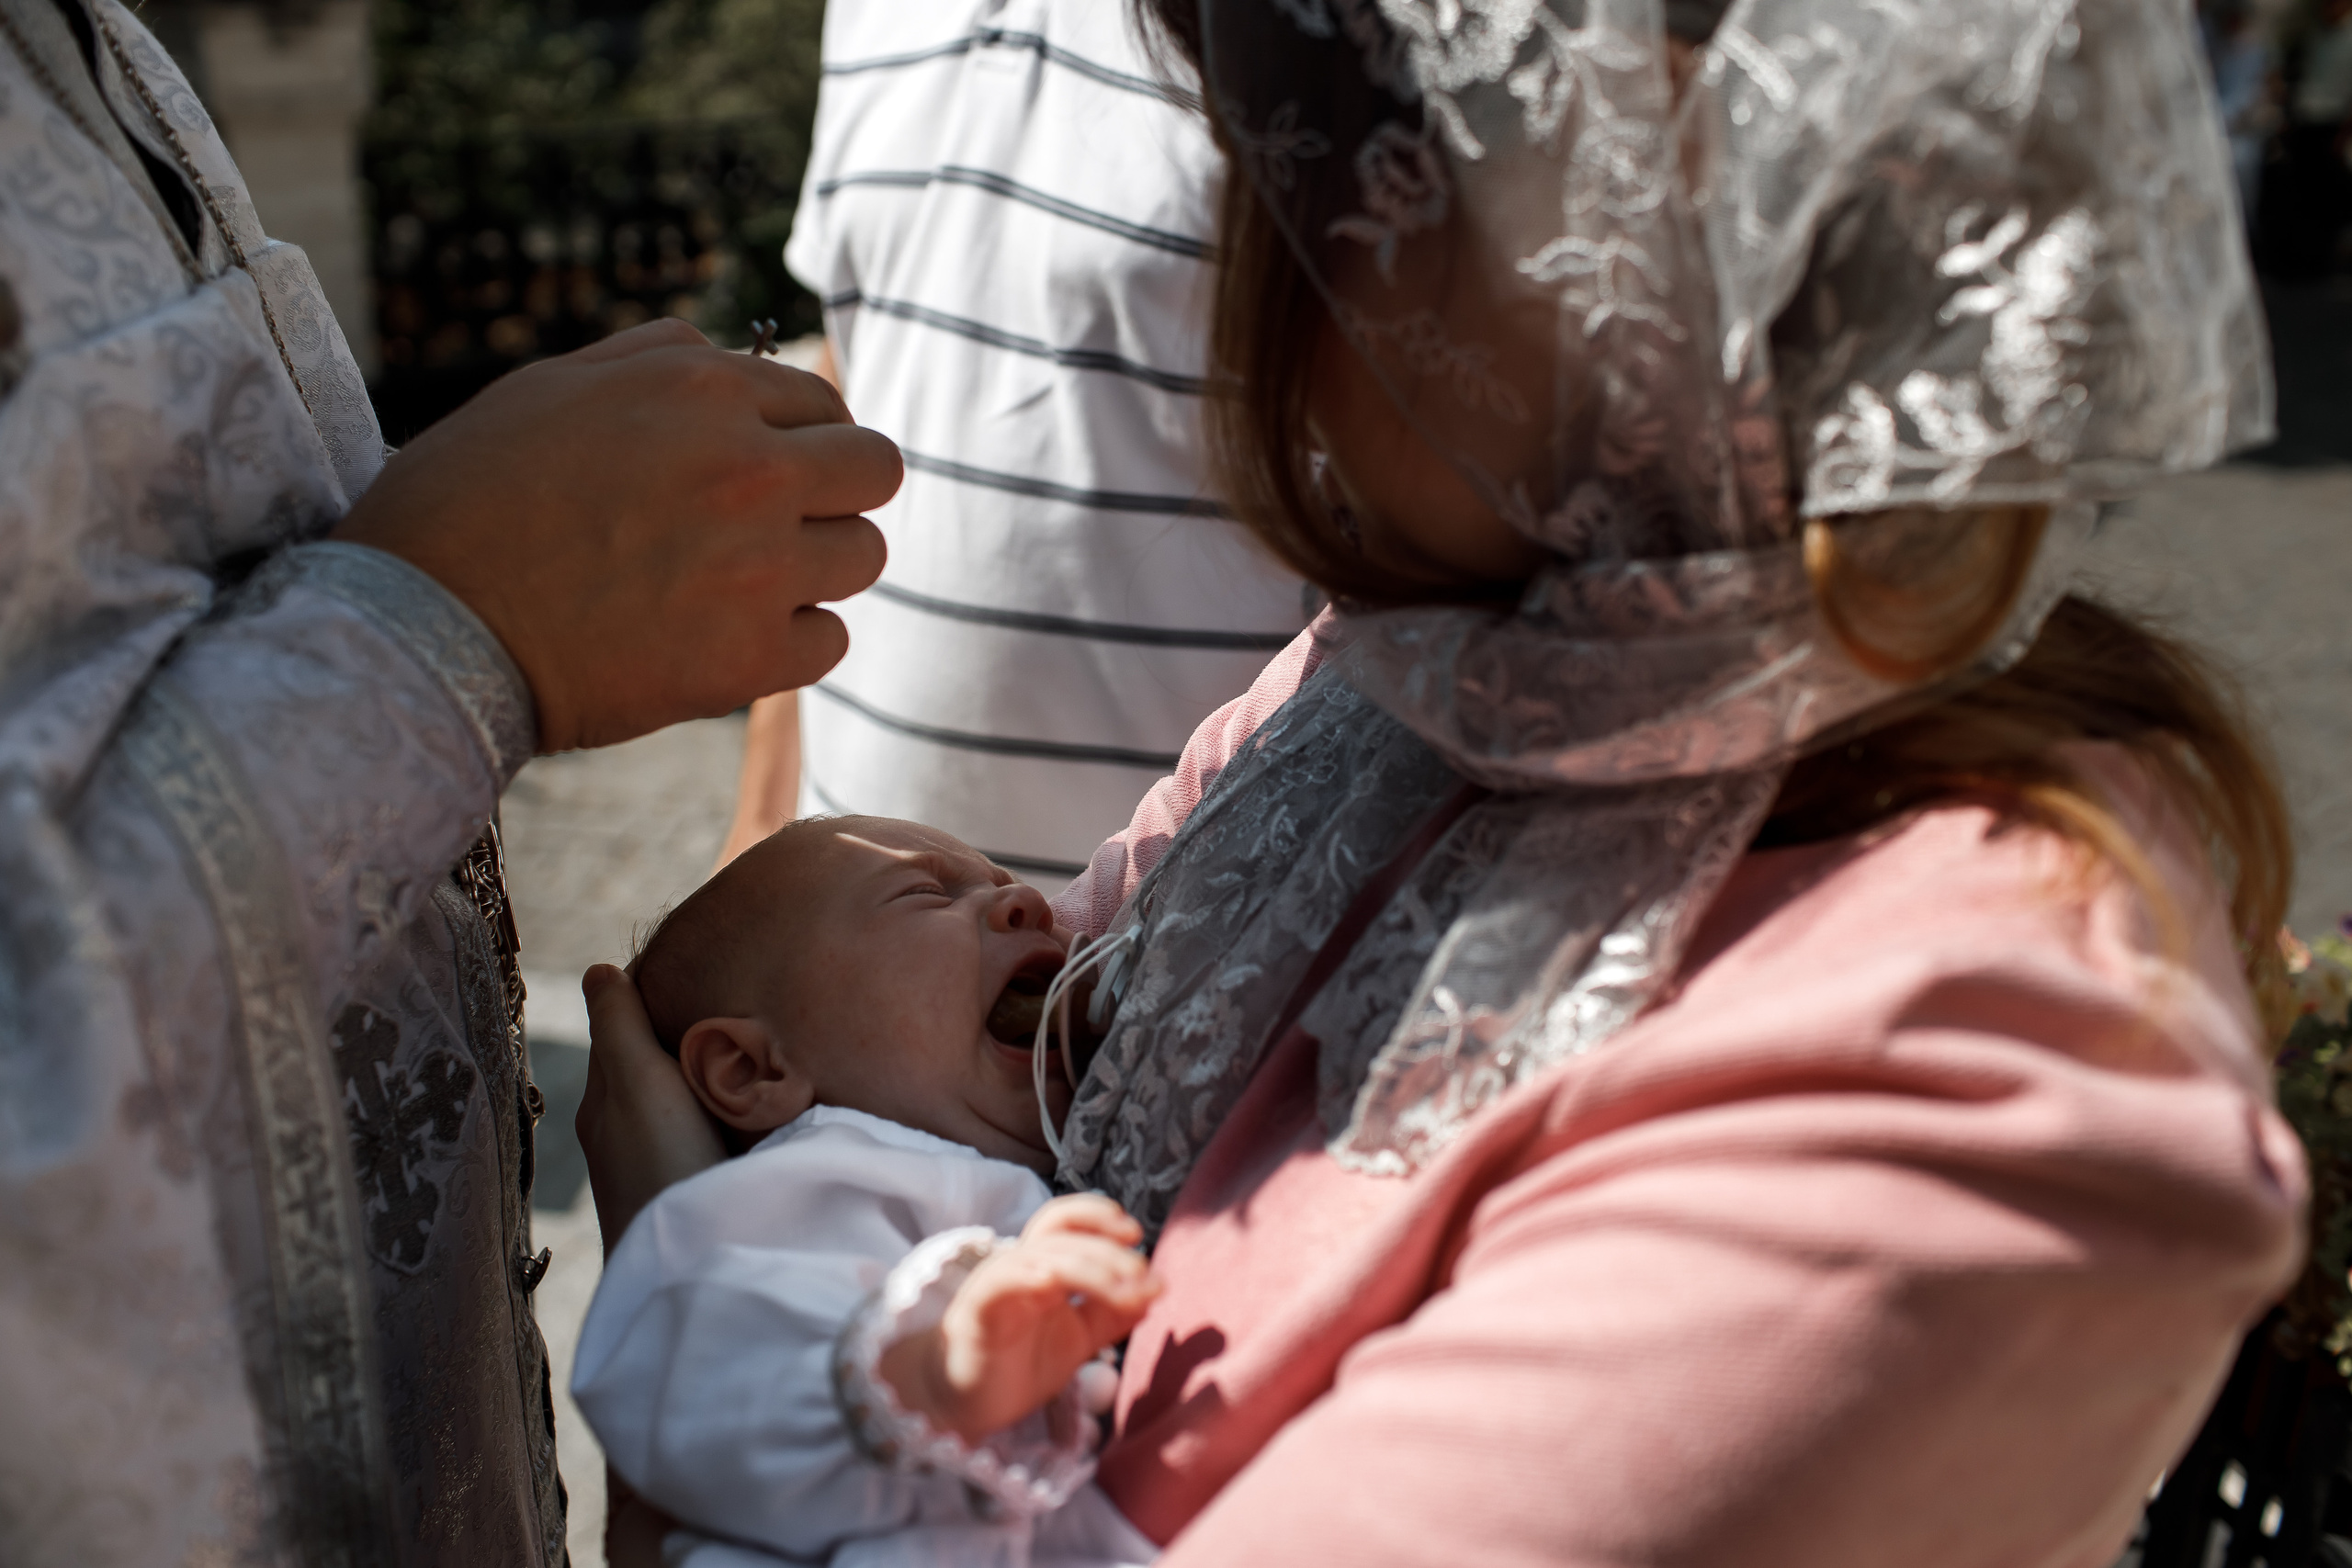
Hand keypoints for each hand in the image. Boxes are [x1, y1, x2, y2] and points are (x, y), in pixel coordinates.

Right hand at [335, 320, 897, 753]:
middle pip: (877, 470)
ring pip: (865, 556)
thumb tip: (731, 354)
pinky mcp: (749, 658)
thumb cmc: (466, 501)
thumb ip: (657, 362)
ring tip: (740, 587)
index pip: (825, 403)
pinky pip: (830, 641)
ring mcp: (757, 566)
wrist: (418, 627)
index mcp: (701, 389)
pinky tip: (723, 642)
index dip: (803, 441)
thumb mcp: (551, 387)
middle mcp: (748, 467)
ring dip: (816, 571)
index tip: (769, 477)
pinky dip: (788, 646)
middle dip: (838, 496)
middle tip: (782, 528)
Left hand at [575, 964, 724, 1253]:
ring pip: (683, 1096)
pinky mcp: (694, 1188)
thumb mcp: (637, 1082)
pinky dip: (726, 1106)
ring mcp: (661, 1163)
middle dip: (686, 1029)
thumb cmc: (661, 1164)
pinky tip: (754, 1104)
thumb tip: (599, 970)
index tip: (704, 959)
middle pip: (656, 1060)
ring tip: (752, 1044)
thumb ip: (620, 1026)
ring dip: (709, 1070)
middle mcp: (626, 1131)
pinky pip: (707, 1128)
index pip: (623, 1026)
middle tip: (738, 995)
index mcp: (606, 1098)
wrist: (692, 1265)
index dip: (657, 991)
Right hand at [879, 1195, 1160, 1444]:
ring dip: (1089, 1268)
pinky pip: (999, 1283)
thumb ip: (1112, 1314)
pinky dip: (1026, 1276)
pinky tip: (1054, 1284)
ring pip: (1041, 1257)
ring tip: (1125, 1291)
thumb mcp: (1078, 1338)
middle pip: (1061, 1236)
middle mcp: (1019, 1268)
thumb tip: (1155, 1289)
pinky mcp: (976, 1312)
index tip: (1136, 1235)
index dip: (1099, 1217)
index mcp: (1043, 1268)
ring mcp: (996, 1286)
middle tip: (1142, 1272)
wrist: (967, 1405)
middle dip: (1107, 1248)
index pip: (1067, 1221)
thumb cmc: (1020, 1364)